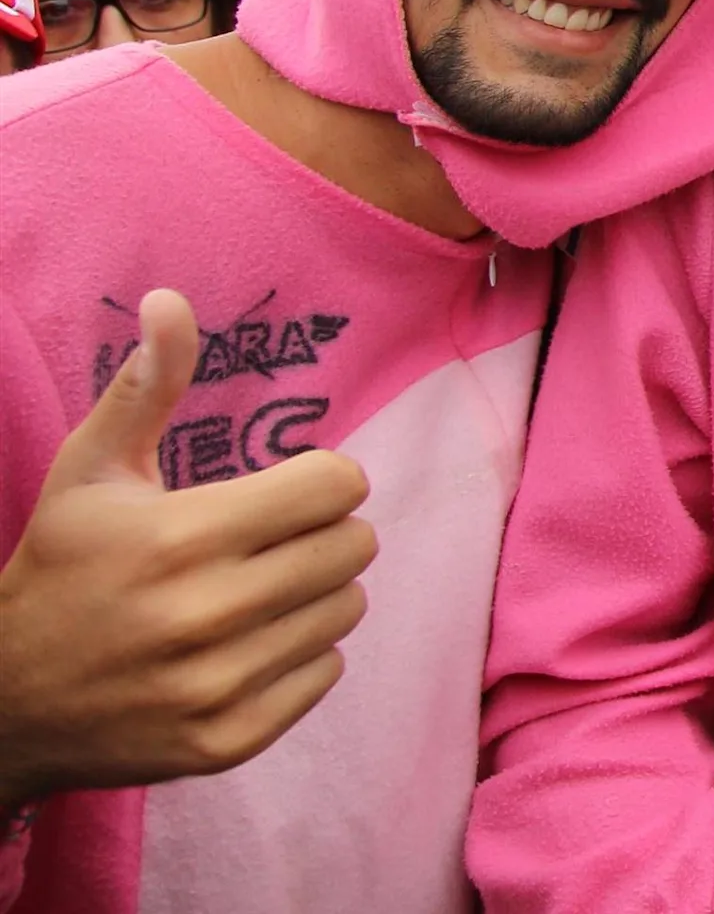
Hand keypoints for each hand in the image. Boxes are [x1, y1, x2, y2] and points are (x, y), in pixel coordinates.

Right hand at [0, 290, 375, 806]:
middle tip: (265, 543)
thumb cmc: (62, 567)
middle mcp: (204, 615)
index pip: (338, 486)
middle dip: (319, 533)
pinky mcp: (228, 739)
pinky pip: (327, 673)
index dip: (318, 479)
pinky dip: (298, 657)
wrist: (7, 702)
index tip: (282, 489)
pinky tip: (239, 647)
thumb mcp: (91, 470)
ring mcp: (217, 684)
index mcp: (181, 537)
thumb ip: (146, 386)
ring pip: (346, 608)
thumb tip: (171, 300)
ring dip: (312, 594)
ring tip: (248, 594)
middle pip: (352, 546)